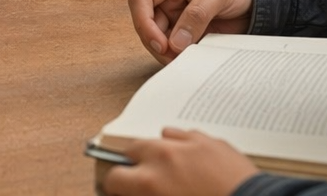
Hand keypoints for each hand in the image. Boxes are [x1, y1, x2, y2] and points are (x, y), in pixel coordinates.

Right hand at [102, 129, 259, 195]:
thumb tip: (137, 193)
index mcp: (150, 182)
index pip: (114, 177)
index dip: (115, 187)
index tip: (119, 191)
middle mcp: (165, 156)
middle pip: (133, 148)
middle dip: (135, 164)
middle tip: (144, 179)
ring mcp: (190, 144)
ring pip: (162, 137)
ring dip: (162, 152)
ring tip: (173, 169)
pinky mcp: (212, 141)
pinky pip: (189, 136)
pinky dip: (187, 147)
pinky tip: (195, 163)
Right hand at [128, 0, 253, 63]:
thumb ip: (197, 14)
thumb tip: (175, 43)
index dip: (143, 21)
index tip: (160, 43)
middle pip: (146, 23)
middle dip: (156, 43)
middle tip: (174, 58)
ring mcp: (175, 17)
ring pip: (158, 39)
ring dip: (167, 53)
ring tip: (185, 61)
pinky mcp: (186, 32)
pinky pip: (175, 47)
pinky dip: (179, 56)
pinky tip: (190, 60)